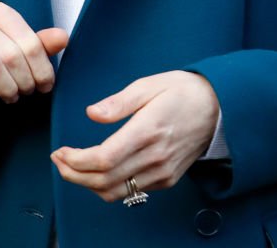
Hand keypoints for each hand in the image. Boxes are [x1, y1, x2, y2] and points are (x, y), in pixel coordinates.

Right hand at [0, 1, 68, 115]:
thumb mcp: (23, 49)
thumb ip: (42, 43)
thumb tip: (64, 37)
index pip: (29, 41)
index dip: (42, 68)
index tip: (46, 85)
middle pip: (11, 55)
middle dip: (25, 80)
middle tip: (29, 92)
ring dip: (7, 88)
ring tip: (13, 95)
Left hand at [50, 71, 219, 201]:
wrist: (218, 109)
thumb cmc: (182, 91)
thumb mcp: (150, 84)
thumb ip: (119, 102)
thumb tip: (92, 113)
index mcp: (148, 130)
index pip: (104, 159)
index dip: (76, 161)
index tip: (60, 151)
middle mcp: (155, 157)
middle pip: (104, 180)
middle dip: (74, 174)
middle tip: (58, 160)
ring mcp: (162, 172)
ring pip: (116, 192)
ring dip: (88, 185)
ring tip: (72, 168)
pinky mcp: (167, 179)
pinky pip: (131, 192)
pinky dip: (109, 187)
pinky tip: (98, 171)